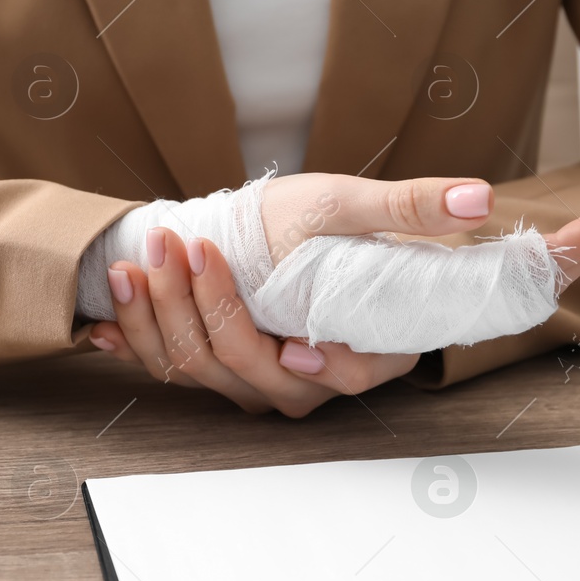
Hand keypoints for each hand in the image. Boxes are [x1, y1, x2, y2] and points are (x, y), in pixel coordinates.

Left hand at [85, 175, 579, 416]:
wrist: (248, 224)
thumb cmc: (308, 216)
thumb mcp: (353, 203)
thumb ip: (411, 207)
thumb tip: (480, 198)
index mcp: (365, 346)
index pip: (348, 375)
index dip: (320, 365)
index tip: (291, 337)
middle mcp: (309, 378)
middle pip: (258, 372)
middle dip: (212, 309)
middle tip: (186, 244)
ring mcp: (255, 382)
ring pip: (205, 369)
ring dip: (164, 314)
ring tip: (143, 257)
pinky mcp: (209, 373)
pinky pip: (165, 369)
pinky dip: (130, 339)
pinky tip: (99, 319)